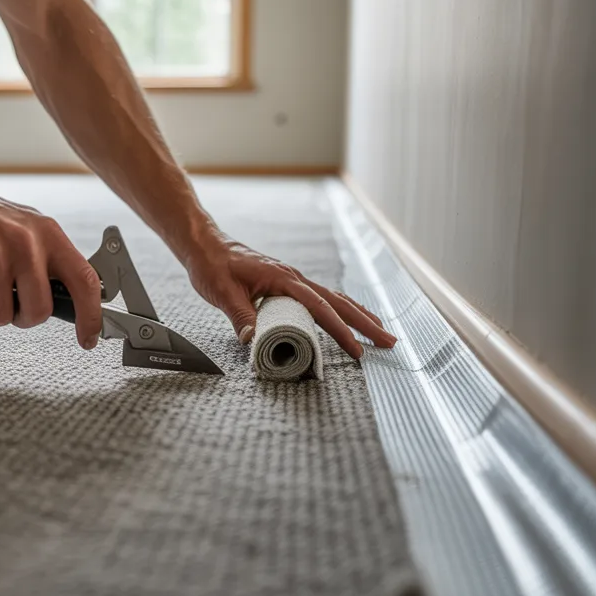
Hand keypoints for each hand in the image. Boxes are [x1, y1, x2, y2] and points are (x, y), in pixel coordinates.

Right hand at [0, 184, 102, 348]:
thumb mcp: (30, 229)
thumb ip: (52, 262)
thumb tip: (74, 299)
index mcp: (48, 234)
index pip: (84, 281)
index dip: (90, 315)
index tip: (88, 337)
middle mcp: (25, 244)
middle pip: (39, 311)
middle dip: (24, 318)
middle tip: (12, 304)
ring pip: (3, 317)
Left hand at [183, 232, 396, 358]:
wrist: (206, 245)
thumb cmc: (213, 266)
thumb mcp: (222, 292)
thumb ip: (239, 316)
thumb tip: (253, 341)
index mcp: (283, 279)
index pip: (320, 308)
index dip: (340, 331)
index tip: (357, 350)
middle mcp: (294, 278)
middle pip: (338, 302)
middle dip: (365, 324)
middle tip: (389, 343)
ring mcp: (293, 281)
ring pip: (334, 299)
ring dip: (358, 316)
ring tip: (379, 333)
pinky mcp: (288, 285)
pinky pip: (322, 298)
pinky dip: (339, 310)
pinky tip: (347, 320)